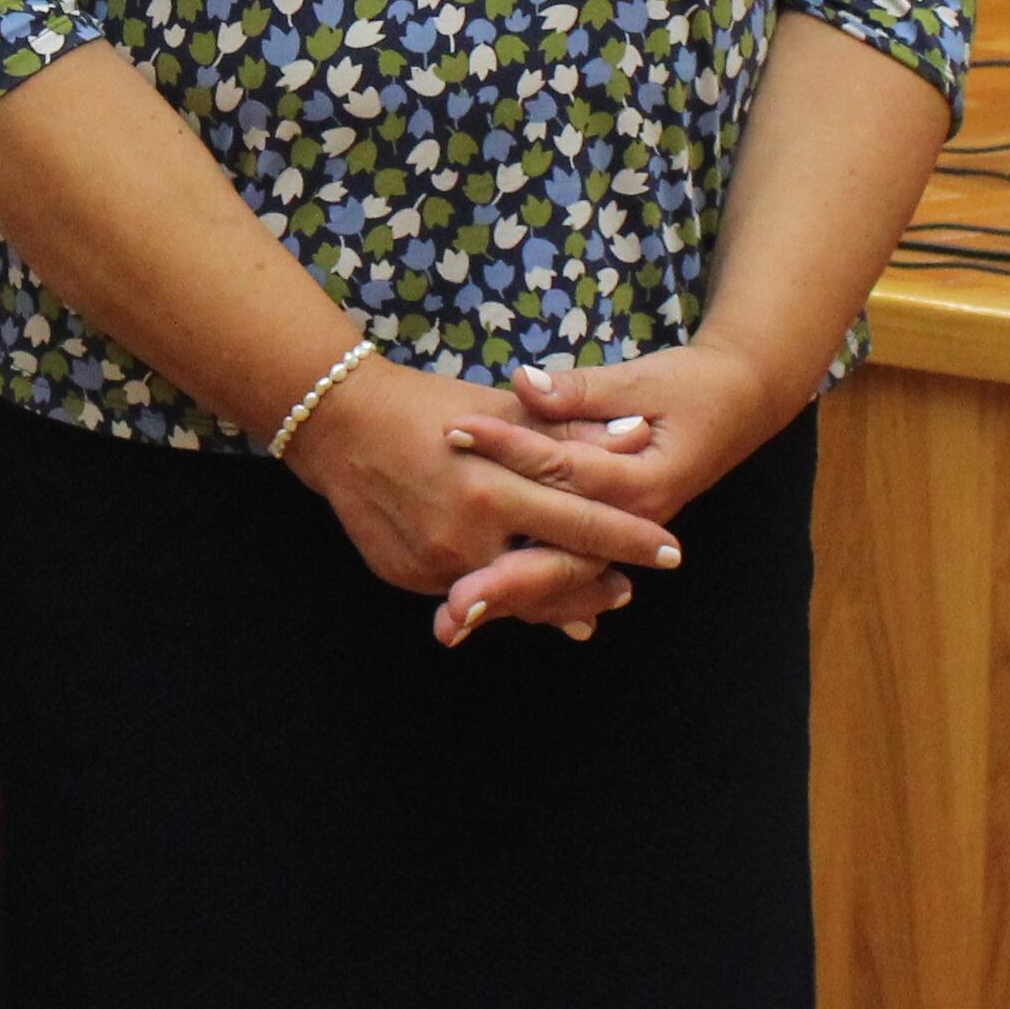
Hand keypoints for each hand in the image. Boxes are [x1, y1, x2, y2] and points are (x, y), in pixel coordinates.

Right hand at [280, 359, 682, 647]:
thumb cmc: (426, 406)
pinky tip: (526, 593)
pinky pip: (470, 593)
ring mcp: (432, 566)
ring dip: (556, 600)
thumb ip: (569, 431)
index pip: (579, 522)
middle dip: (597, 585)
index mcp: (490, 488)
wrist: (337, 426)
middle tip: (629, 591)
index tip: (672, 551)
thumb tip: (640, 437)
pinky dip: (504, 594)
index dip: (629, 539)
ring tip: (593, 602)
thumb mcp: (499, 409)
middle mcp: (462, 537)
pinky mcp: (407, 578)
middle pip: (551, 576)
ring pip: (511, 597)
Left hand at [429, 338, 797, 640]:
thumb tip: (524, 385)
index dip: (505, 449)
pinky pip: (567, 569)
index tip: (452, 434)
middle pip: (562, 557)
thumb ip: (579, 391)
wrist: (739, 402)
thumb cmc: (691, 386)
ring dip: (510, 598)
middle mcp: (635, 519)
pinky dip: (527, 590)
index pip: (563, 471)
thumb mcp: (639, 380)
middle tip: (451, 604)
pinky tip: (477, 611)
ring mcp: (623, 536)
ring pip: (562, 575)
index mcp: (643, 481)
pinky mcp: (609, 536)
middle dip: (505, 580)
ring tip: (452, 620)